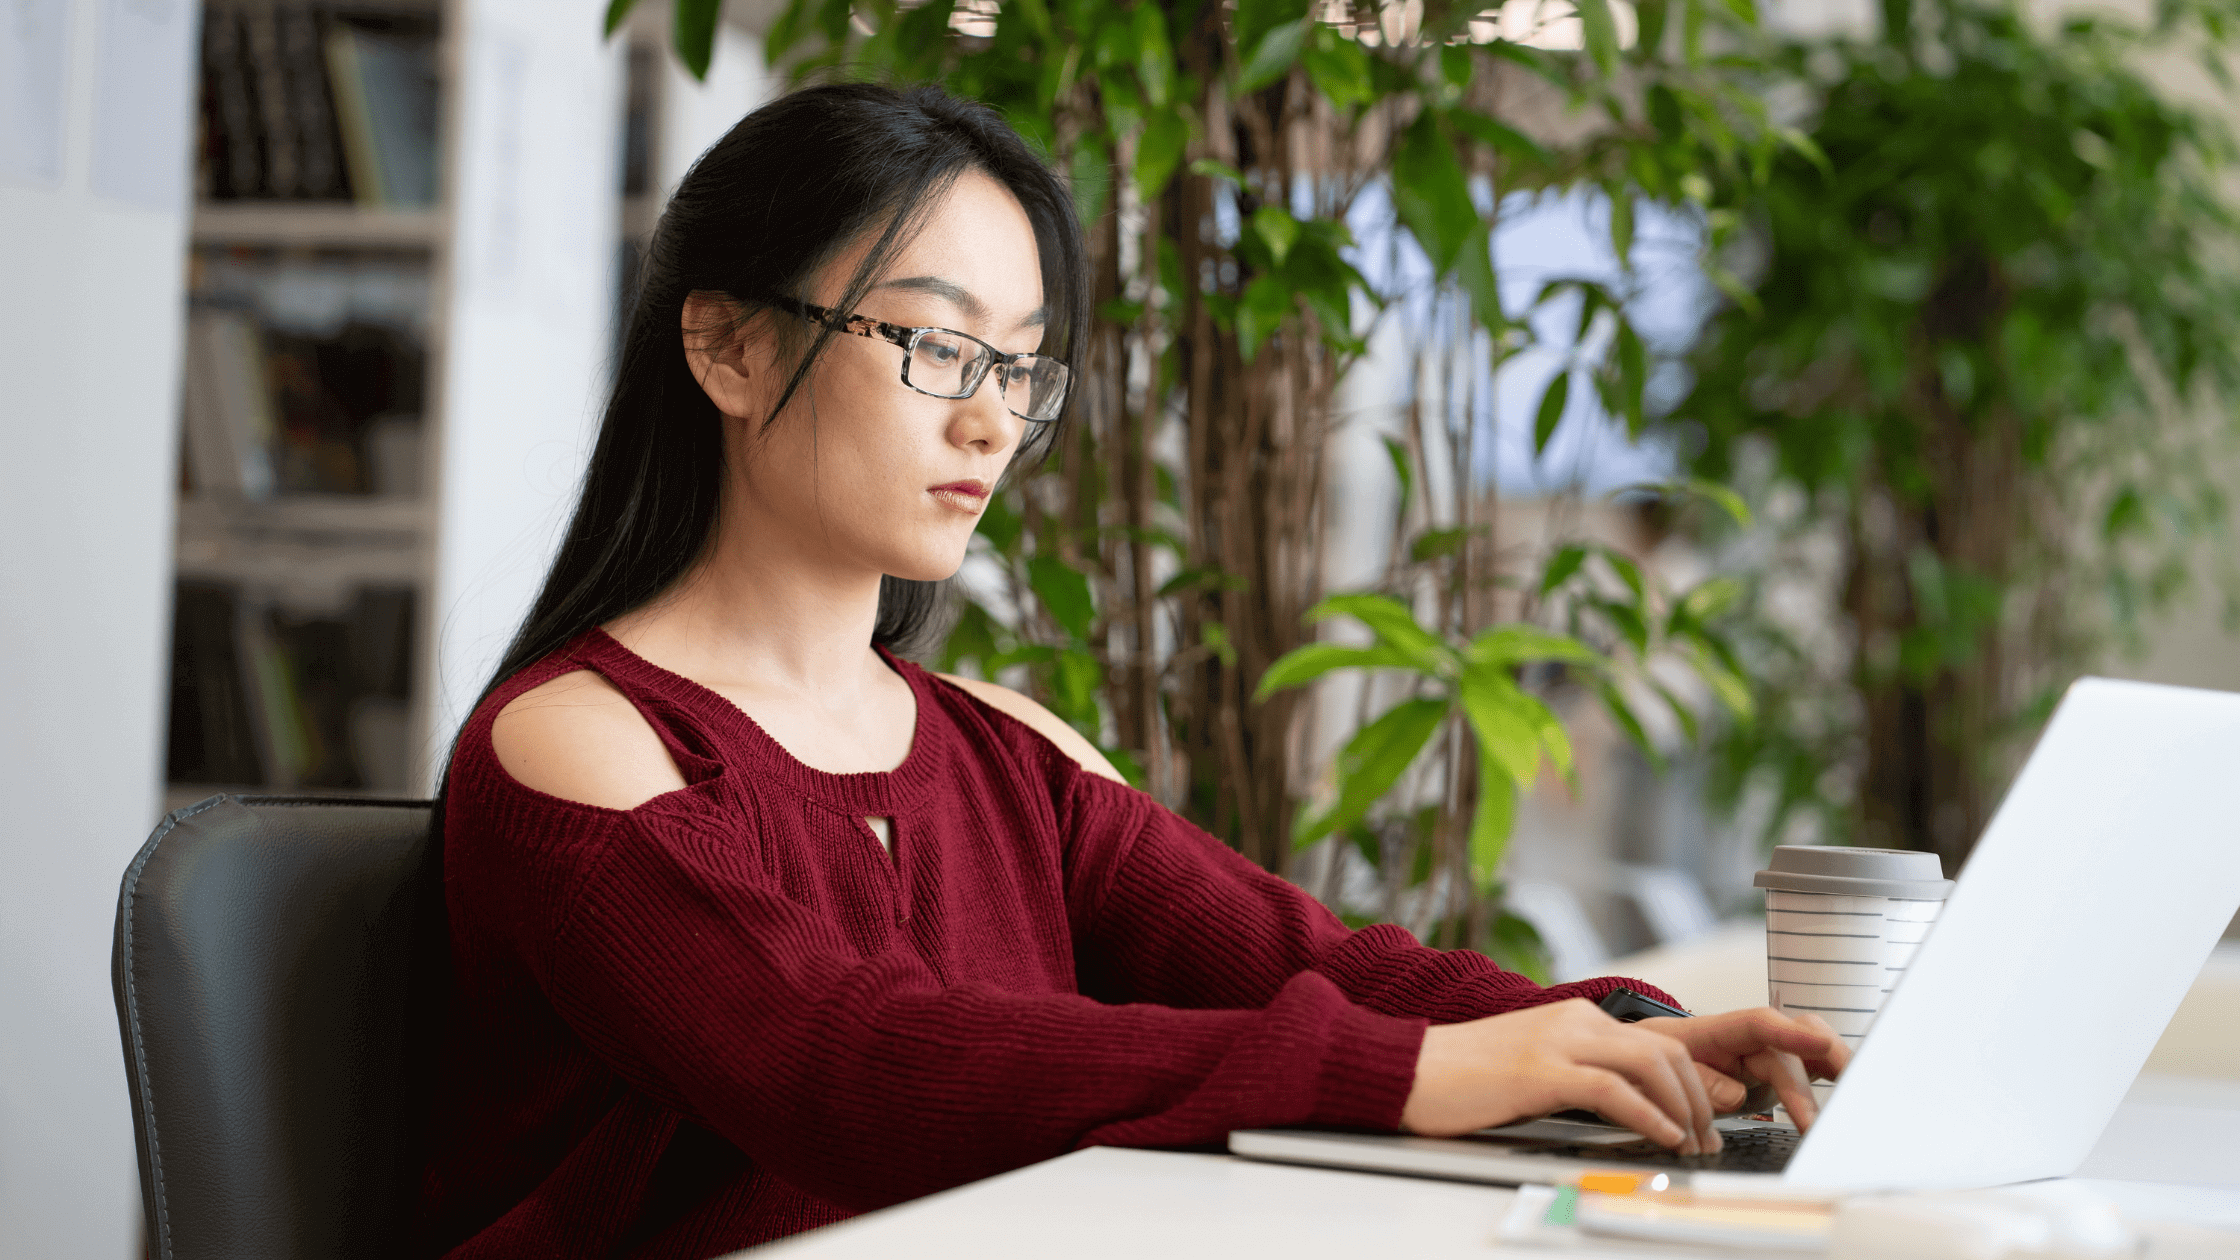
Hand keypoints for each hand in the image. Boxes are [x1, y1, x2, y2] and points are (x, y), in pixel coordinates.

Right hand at [1400, 998, 1747, 1153]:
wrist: (1409, 1069)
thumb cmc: (1463, 1078)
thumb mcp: (1532, 1069)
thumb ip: (1576, 1075)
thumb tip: (1622, 1109)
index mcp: (1574, 1018)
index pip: (1656, 1043)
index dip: (1693, 1082)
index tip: (1702, 1119)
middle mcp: (1574, 1021)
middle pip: (1667, 1052)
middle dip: (1699, 1099)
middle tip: (1707, 1138)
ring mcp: (1559, 1042)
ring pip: (1651, 1065)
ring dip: (1683, 1110)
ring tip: (1691, 1144)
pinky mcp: (1542, 1071)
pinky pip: (1615, 1091)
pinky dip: (1650, 1116)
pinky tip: (1663, 1137)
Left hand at [1635, 1007, 1848, 1130]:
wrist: (1644, 1066)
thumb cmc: (1651, 1063)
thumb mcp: (1658, 1069)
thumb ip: (1699, 1080)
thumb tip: (1737, 1093)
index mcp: (1714, 1031)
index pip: (1759, 1024)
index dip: (1792, 1032)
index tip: (1821, 1041)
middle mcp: (1747, 1041)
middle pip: (1795, 1044)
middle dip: (1823, 1066)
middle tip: (1838, 1101)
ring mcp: (1763, 1057)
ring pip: (1811, 1054)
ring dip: (1835, 1072)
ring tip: (1855, 1100)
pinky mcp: (1774, 1076)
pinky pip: (1810, 1071)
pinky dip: (1830, 1083)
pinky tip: (1849, 1101)